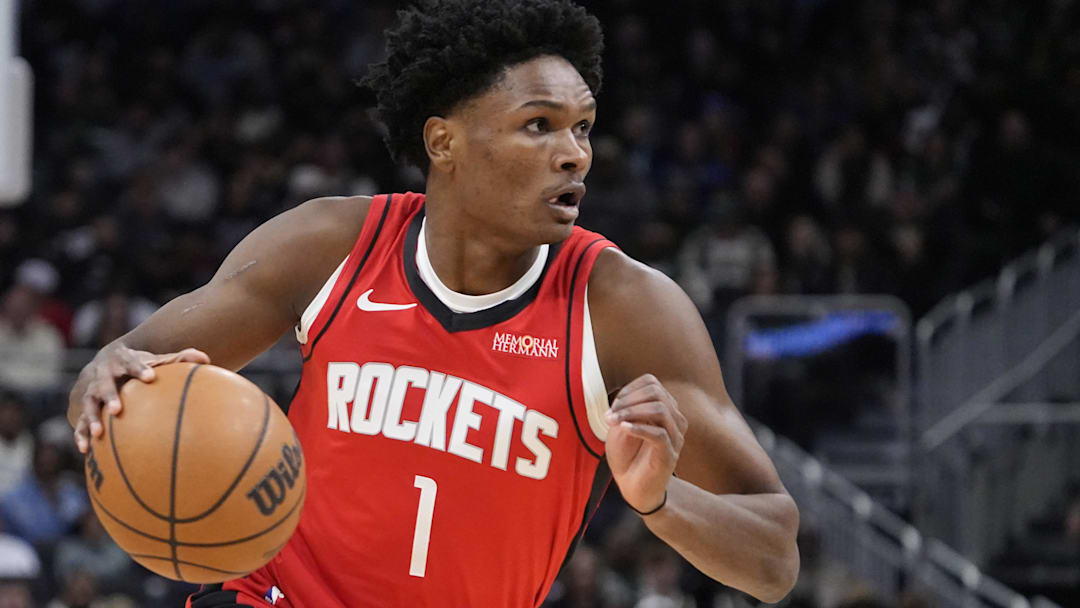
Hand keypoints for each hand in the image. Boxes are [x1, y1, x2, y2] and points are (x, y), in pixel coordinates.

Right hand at [70, 345, 209, 452]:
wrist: (104, 363)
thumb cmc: (138, 365)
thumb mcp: (155, 359)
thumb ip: (178, 359)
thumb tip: (206, 358)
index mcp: (121, 360)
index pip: (131, 362)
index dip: (140, 369)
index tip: (151, 377)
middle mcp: (102, 375)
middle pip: (103, 385)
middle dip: (110, 396)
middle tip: (118, 410)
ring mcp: (90, 392)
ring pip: (89, 404)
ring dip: (92, 418)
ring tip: (98, 434)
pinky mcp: (83, 408)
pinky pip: (79, 422)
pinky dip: (80, 435)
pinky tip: (85, 450)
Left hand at [604, 373, 687, 514]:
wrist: (633, 487)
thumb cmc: (627, 455)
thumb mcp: (619, 427)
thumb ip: (623, 410)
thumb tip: (622, 398)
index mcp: (663, 408)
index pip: (652, 383)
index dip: (630, 388)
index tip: (613, 404)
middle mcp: (673, 419)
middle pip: (657, 393)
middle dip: (630, 399)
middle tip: (611, 414)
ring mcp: (674, 437)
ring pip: (661, 410)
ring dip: (632, 412)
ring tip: (614, 421)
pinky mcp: (670, 454)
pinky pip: (659, 434)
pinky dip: (639, 428)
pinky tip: (624, 428)